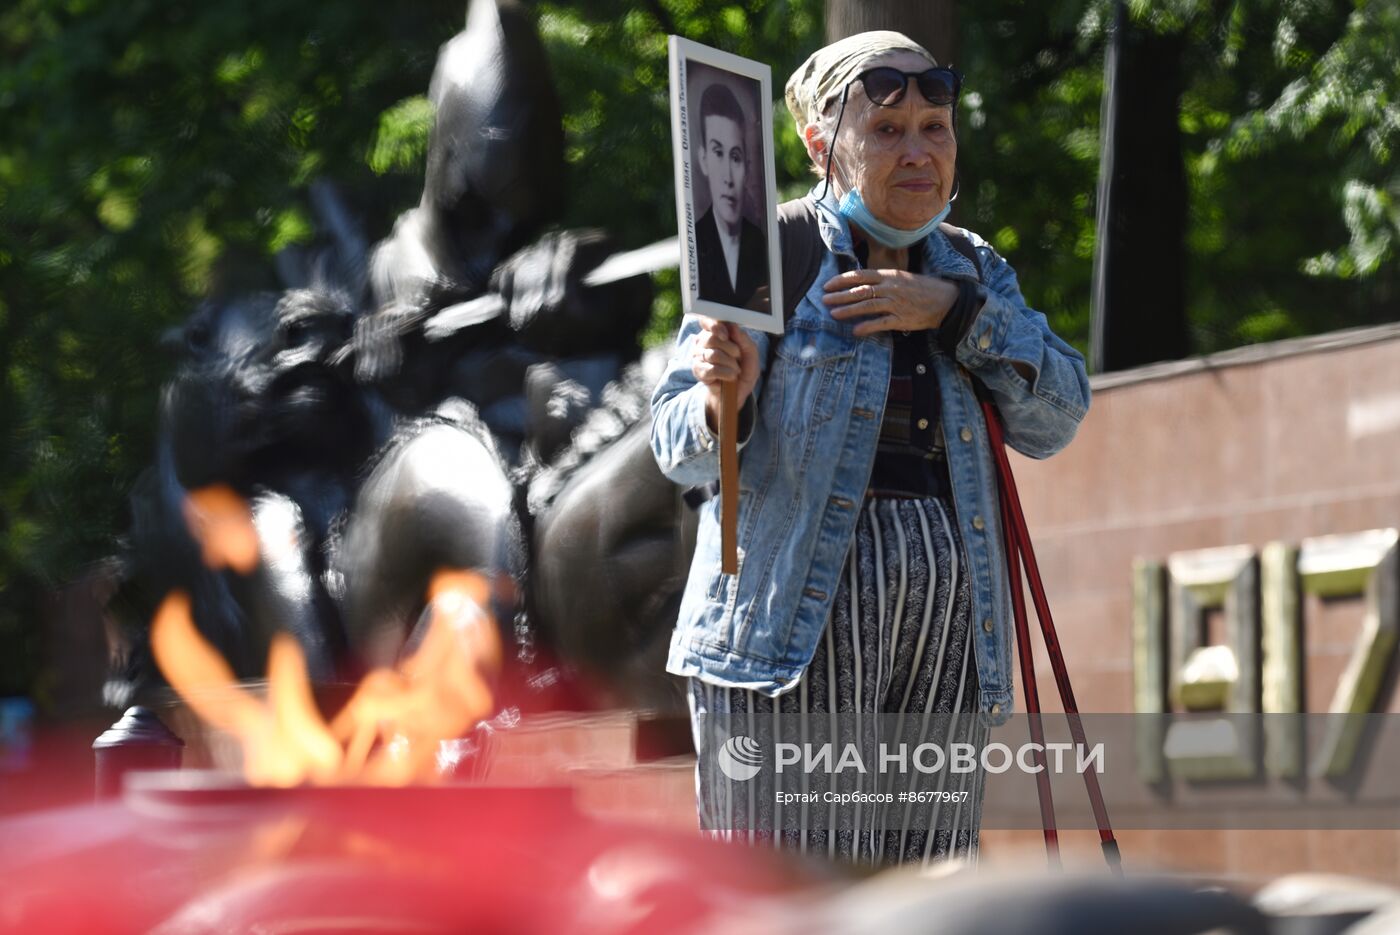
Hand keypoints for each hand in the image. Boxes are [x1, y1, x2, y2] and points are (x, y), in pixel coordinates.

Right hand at [691, 317, 758, 431]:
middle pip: (712, 338)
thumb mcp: (751, 352)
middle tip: (737, 357)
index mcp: (714, 333)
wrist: (738, 391)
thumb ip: (743, 338)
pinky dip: (726, 373)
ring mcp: (698, 357)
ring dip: (730, 363)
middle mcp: (703, 342)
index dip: (714, 326)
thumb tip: (733, 326)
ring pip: (713, 354)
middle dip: (731, 349)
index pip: (706, 321)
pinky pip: (712, 369)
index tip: (725, 335)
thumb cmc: (743, 369)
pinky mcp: (698, 371)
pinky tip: (731, 376)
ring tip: (735, 369)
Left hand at [822, 269, 957, 337]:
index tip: (827, 285)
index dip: (842, 280)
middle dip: (840, 296)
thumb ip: (882, 280)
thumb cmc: (922, 288)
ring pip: (868, 306)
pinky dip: (868, 326)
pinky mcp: (902, 319)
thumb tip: (860, 284)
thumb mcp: (901, 278)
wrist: (946, 300)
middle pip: (861, 291)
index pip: (861, 275)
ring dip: (849, 310)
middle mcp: (891, 288)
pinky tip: (855, 331)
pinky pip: (882, 323)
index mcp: (890, 275)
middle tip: (824, 300)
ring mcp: (896, 304)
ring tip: (834, 314)